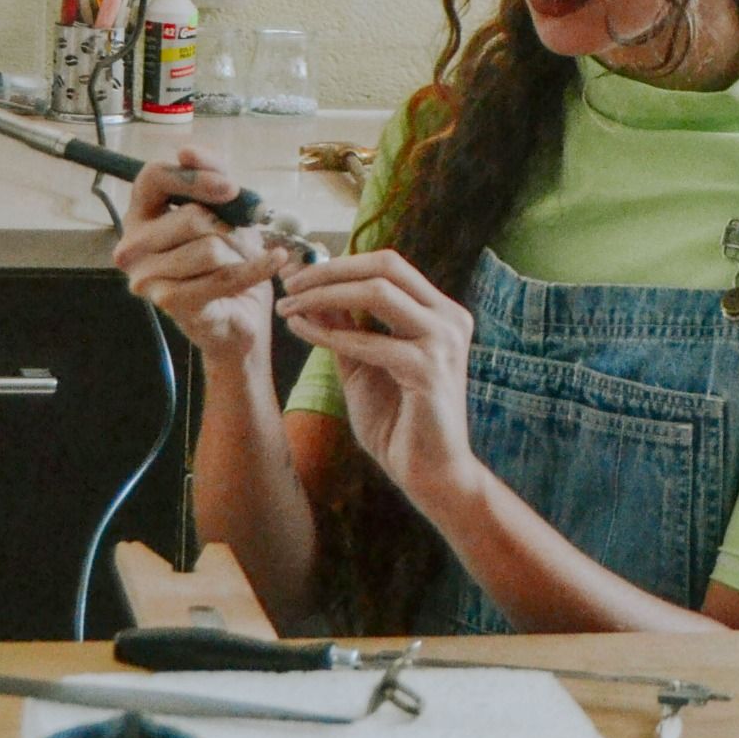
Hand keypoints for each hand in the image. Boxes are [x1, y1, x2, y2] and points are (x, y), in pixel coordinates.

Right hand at [112, 146, 289, 360]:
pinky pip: (223, 277)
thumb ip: (211, 175)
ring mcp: (146, 277)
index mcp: (140, 214)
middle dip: (230, 227)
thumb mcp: (224, 209)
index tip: (231, 188)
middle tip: (243, 239)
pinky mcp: (169, 302)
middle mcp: (132, 245)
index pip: (153, 177)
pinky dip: (257, 268)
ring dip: (240, 253)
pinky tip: (275, 259)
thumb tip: (187, 151)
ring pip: (208, 249)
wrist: (239, 314)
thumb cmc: (227, 259)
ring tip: (243, 260)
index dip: (195, 178)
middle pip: (190, 217)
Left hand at [273, 248, 480, 512]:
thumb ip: (344, 326)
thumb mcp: (363, 363)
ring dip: (325, 295)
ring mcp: (443, 341)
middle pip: (386, 267)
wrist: (430, 473)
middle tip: (290, 283)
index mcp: (440, 312)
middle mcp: (450, 318)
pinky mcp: (429, 369)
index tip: (300, 273)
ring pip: (377, 293)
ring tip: (289, 306)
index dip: (342, 263)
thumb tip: (312, 289)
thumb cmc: (400, 422)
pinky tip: (302, 332)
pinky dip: (329, 334)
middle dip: (332, 270)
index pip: (390, 265)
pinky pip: (368, 341)